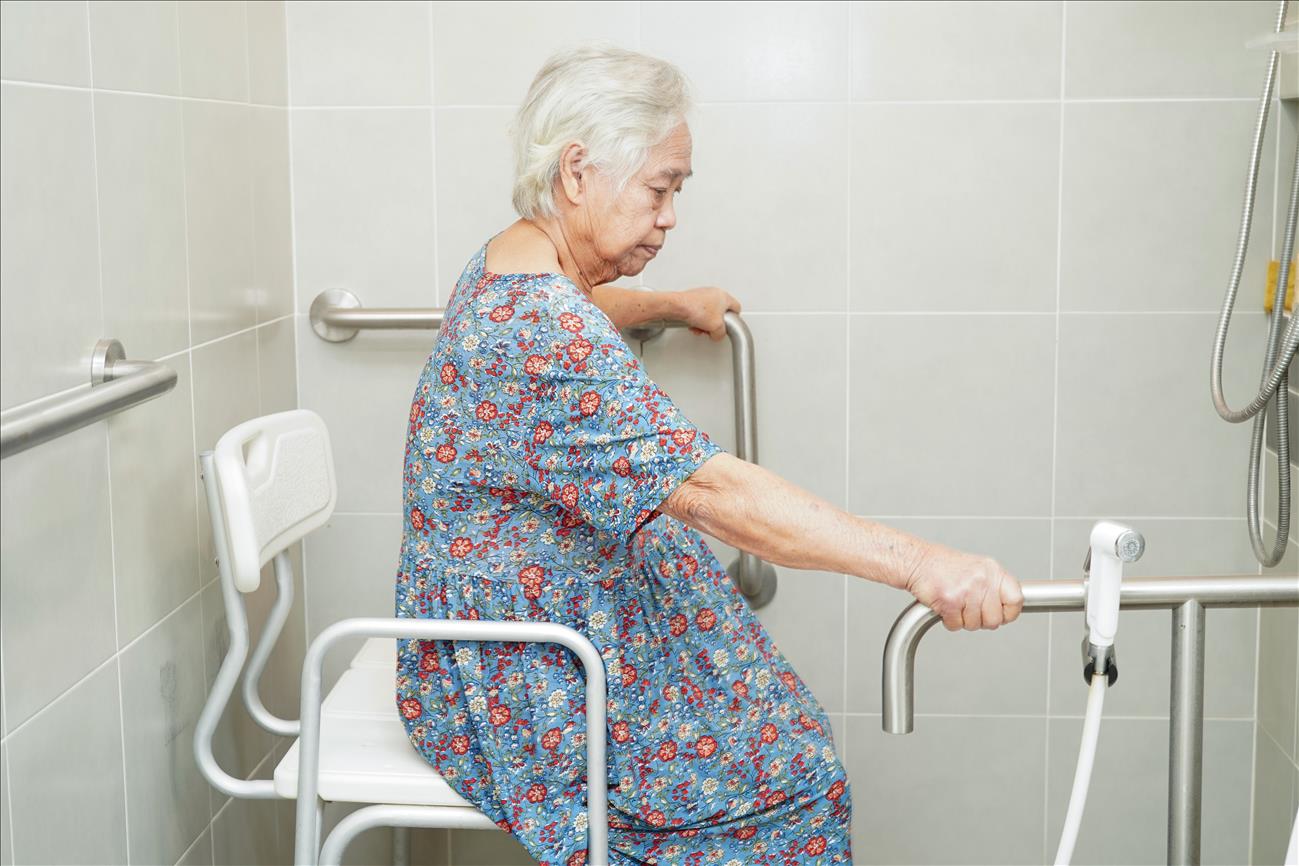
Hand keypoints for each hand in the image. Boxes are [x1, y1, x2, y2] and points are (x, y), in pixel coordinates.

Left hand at [675, 286, 741, 341]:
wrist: (678, 306)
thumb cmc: (697, 311)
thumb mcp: (716, 328)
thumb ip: (721, 334)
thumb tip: (717, 335)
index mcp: (724, 296)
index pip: (736, 308)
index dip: (734, 319)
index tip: (729, 326)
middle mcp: (714, 293)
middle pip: (720, 313)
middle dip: (715, 324)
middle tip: (711, 329)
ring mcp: (703, 295)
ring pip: (708, 313)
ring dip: (705, 323)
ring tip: (699, 328)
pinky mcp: (693, 298)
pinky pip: (699, 312)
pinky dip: (696, 320)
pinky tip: (692, 325)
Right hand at [904, 542, 1023, 630]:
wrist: (917, 561)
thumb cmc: (944, 566)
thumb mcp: (978, 568)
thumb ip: (994, 586)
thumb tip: (1009, 608)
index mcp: (993, 570)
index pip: (1016, 599)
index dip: (1009, 613)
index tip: (1001, 614)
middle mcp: (982, 579)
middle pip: (995, 619)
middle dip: (981, 620)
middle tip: (970, 610)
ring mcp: (966, 590)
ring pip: (974, 625)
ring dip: (962, 620)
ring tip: (955, 603)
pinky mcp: (949, 601)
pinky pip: (956, 625)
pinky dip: (948, 621)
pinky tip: (945, 606)